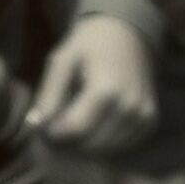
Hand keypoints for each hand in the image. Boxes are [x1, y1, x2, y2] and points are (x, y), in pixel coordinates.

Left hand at [27, 14, 157, 154]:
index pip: (76, 128)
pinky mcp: (150, 122)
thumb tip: (34, 126)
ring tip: (73, 124)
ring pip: (107, 150)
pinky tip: (94, 125)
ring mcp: (144, 117)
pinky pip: (122, 146)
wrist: (127, 33)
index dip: (55, 134)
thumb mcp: (63, 60)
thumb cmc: (89, 45)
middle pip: (92, 144)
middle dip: (70, 142)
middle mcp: (130, 108)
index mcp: (107, 90)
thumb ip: (49, 94)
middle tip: (56, 130)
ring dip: (86, 145)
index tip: (43, 129)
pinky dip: (105, 143)